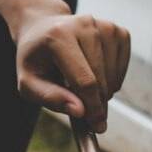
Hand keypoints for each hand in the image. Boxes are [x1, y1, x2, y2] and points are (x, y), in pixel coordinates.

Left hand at [12, 5, 131, 132]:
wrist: (44, 29)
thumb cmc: (35, 59)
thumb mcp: (29, 83)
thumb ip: (51, 98)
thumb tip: (80, 112)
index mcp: (59, 36)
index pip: (84, 80)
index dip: (92, 107)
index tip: (96, 126)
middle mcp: (85, 25)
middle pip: (101, 79)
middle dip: (98, 103)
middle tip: (90, 116)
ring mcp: (104, 26)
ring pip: (114, 75)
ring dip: (104, 91)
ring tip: (83, 88)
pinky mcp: (118, 31)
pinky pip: (123, 67)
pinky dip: (113, 80)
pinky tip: (96, 75)